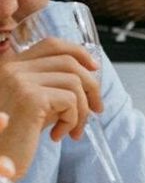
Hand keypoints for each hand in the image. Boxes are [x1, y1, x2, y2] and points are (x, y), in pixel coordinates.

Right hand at [0, 38, 101, 176]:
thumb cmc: (14, 138)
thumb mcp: (34, 105)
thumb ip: (54, 87)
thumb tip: (90, 78)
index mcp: (10, 66)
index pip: (51, 44)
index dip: (78, 53)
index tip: (94, 69)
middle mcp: (11, 68)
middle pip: (69, 62)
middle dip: (91, 86)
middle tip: (97, 110)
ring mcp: (19, 81)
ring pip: (74, 83)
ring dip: (82, 110)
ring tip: (73, 129)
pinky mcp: (30, 98)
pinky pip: (71, 101)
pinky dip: (73, 120)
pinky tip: (58, 135)